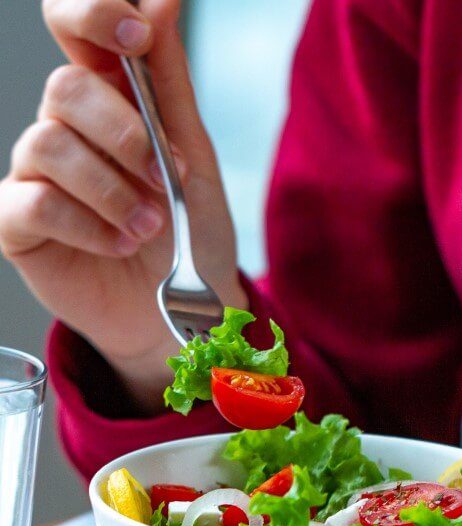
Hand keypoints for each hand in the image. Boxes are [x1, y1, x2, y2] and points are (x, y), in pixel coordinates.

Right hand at [0, 0, 246, 411]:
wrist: (183, 312)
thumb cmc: (190, 238)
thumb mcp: (194, 160)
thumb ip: (170, 85)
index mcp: (112, 102)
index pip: (76, 30)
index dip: (95, 15)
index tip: (136, 32)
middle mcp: (68, 131)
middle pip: (64, 88)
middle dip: (122, 131)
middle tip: (163, 178)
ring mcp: (38, 176)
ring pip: (48, 143)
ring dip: (111, 189)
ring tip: (149, 228)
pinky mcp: (19, 225)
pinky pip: (31, 202)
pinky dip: (85, 224)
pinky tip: (117, 245)